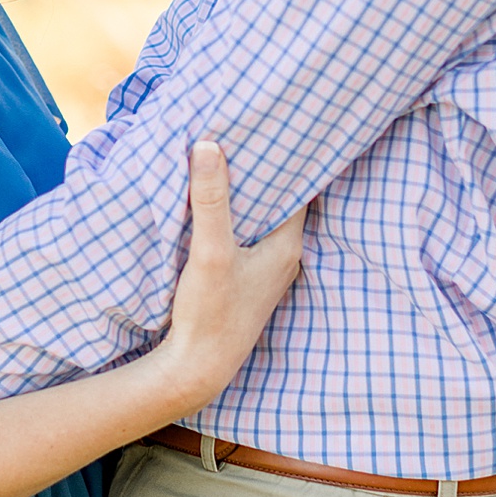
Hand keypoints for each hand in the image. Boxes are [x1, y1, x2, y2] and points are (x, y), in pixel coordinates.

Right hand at [159, 140, 305, 412]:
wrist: (197, 369)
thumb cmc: (211, 314)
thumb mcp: (210, 251)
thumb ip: (212, 199)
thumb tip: (209, 143)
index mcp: (287, 246)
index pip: (299, 188)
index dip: (287, 157)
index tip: (271, 127)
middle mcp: (283, 257)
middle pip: (280, 200)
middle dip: (264, 170)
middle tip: (246, 131)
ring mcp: (263, 270)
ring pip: (261, 218)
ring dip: (247, 193)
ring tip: (228, 155)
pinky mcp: (243, 280)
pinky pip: (245, 234)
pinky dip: (234, 214)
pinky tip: (214, 201)